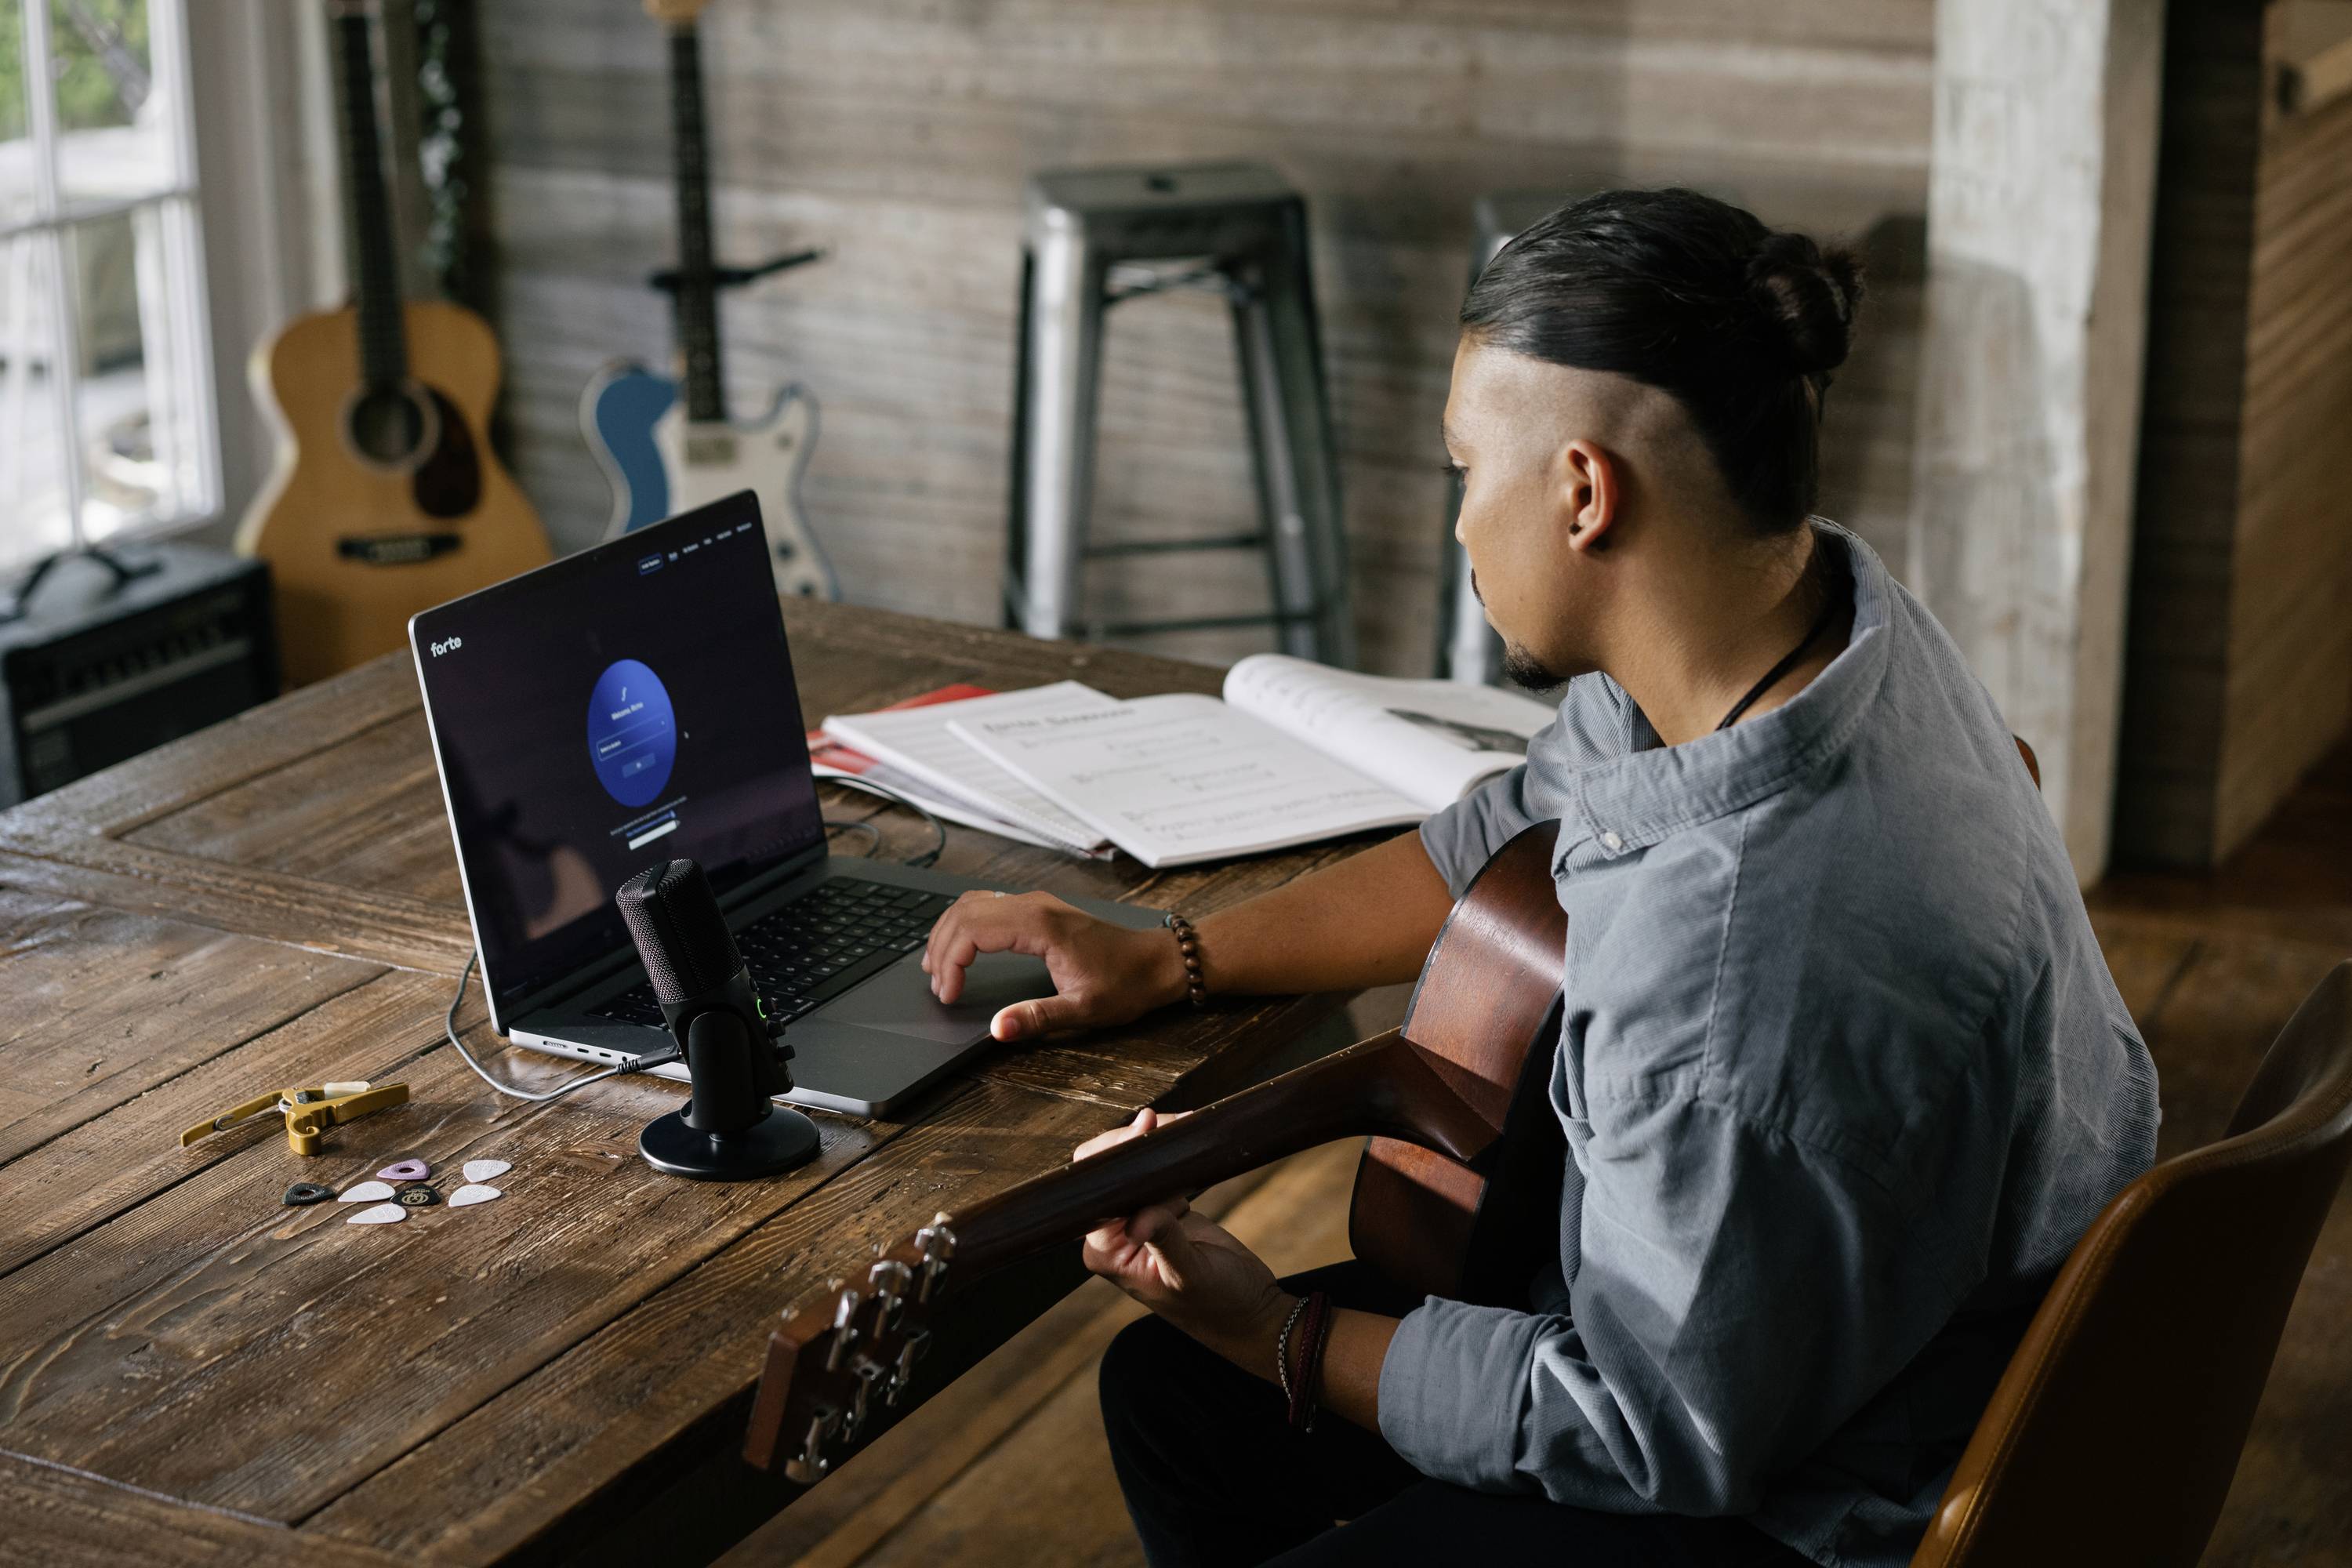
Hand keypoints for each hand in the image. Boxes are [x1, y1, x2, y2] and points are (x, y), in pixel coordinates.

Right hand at [922, 891, 1184, 1039]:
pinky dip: (965, 926)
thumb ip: (1037, 1018)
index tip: (949, 995)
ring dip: (949, 934)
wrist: (1156, 962)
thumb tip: (998, 1029)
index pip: (973, 930)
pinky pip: (988, 906)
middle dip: (942, 949)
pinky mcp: (1038, 910)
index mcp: (1040, 925)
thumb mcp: (1083, 1009)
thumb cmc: (1126, 983)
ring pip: (973, 904)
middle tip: (938, 988)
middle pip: (965, 913)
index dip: (951, 963)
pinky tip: (960, 949)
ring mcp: (1036, 903)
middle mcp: (1034, 906)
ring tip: (937, 970)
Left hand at [1076, 1109, 1290, 1355]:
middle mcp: (1115, 1234)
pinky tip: (1189, 1133)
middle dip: (1135, 1142)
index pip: (1097, 1193)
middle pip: (1109, 1172)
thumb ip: (1164, 1242)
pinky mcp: (1164, 1208)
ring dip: (1157, 1141)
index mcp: (1108, 1252)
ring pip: (1135, 1166)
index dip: (1115, 1157)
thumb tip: (1138, 1220)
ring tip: (1185, 1124)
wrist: (1252, 1311)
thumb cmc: (1220, 1304)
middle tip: (1166, 1122)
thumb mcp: (1190, 1275)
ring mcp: (1139, 1217)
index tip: (1143, 1131)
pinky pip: (1159, 1171)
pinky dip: (1173, 1151)